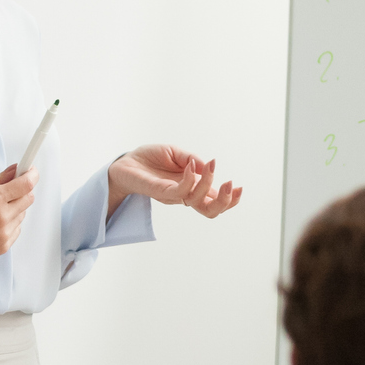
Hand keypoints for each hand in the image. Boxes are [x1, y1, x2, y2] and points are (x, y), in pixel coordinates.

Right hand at [0, 165, 35, 258]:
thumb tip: (14, 171)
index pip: (26, 184)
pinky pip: (16, 229)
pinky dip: (9, 223)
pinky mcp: (3, 246)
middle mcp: (2, 217)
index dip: (31, 174)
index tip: (30, 170)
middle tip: (7, 189)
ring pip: (22, 214)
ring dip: (13, 208)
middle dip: (21, 191)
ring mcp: (4, 233)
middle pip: (28, 199)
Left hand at [108, 144, 242, 219]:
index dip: (231, 200)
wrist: (124, 162)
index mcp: (191, 187)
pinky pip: (179, 191)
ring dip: (209, 185)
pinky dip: (189, 179)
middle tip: (232, 185)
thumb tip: (207, 165)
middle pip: (210, 211)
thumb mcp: (175, 153)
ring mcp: (172, 195)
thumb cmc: (148, 159)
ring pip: (197, 202)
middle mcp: (184, 195)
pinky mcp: (159, 191)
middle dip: (226, 202)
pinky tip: (190, 166)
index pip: (214, 201)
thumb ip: (192, 160)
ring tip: (211, 167)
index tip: (240, 188)